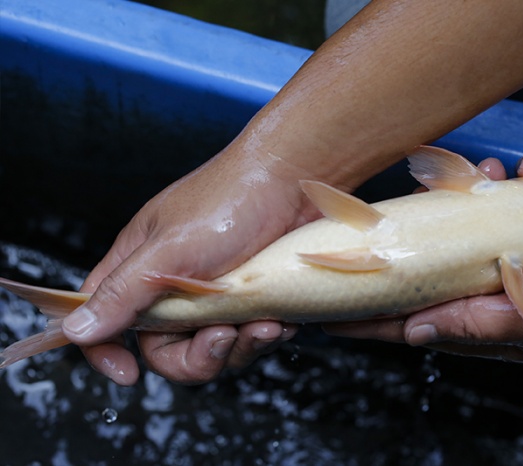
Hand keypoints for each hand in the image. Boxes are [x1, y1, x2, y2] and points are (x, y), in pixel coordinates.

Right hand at [62, 146, 317, 384]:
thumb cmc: (230, 200)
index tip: (128, 375)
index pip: (106, 320)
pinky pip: (251, 336)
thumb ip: (123, 292)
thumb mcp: (170, 249)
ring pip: (216, 348)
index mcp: (141, 269)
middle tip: (223, 337)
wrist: (297, 179)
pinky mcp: (252, 297)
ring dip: (241, 345)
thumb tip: (77, 330)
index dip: (108, 352)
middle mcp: (175, 286)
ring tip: (264, 324)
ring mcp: (217, 294)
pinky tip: (280, 318)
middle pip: (168, 349)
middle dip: (198, 356)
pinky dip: (265, 334)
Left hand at [324, 157, 522, 362]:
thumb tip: (413, 333)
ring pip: (465, 223)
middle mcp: (488, 290)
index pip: (407, 321)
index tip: (322, 311)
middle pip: (429, 264)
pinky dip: (516, 183)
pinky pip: (510, 200)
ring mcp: (511, 257)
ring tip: (486, 171)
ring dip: (472, 193)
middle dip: (414, 234)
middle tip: (400, 204)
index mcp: (482, 321)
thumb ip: (473, 324)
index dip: (365, 319)